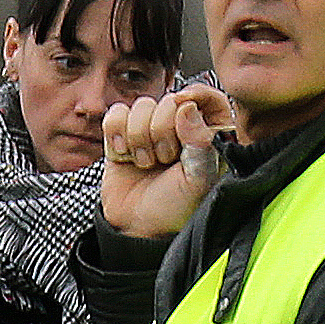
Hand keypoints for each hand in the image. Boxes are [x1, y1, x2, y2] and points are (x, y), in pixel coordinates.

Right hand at [97, 87, 234, 242]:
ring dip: (140, 138)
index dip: (195, 96)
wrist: (137, 227)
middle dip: (163, 132)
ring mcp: (149, 128)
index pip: (208, 97)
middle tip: (166, 160)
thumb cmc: (174, 207)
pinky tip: (126, 155)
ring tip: (147, 163)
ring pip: (141, 106)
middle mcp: (179, 127)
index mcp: (207, 135)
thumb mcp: (198, 181)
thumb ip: (200, 144)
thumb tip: (187, 107)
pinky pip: (116, 114)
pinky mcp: (122, 133)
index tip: (184, 108)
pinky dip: (117, 134)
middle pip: (168, 101)